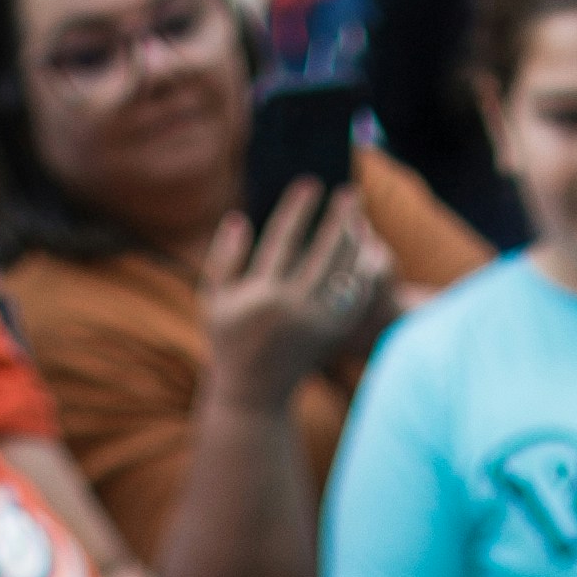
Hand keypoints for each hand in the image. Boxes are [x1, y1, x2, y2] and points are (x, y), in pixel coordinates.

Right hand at [200, 182, 392, 414]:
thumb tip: (239, 218)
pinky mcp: (331, 336)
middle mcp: (294, 310)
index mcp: (262, 296)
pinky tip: (363, 252)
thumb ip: (223, 258)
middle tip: (352, 192)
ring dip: (356, 242)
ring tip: (359, 216)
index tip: (311, 183)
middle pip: (326, 253)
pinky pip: (353, 298)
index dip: (300, 209)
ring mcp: (317, 324)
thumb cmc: (229, 339)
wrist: (254, 392)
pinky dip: (361, 272)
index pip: (285, 240)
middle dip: (341, 219)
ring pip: (345, 274)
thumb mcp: (213, 300)